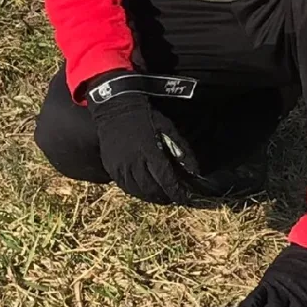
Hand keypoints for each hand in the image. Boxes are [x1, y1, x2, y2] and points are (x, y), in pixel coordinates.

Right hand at [86, 71, 198, 204]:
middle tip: (174, 198)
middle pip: (152, 190)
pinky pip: (125, 187)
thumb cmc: (145, 117)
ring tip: (161, 197)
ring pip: (138, 192)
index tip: (185, 198)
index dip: (176, 192)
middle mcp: (134, 162)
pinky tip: (145, 191)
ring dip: (152, 197)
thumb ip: (181, 149)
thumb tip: (194, 170)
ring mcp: (120, 167)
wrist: (115, 108)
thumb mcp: (167, 128)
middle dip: (165, 197)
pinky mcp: (111, 168)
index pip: (166, 179)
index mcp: (149, 152)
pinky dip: (137, 192)